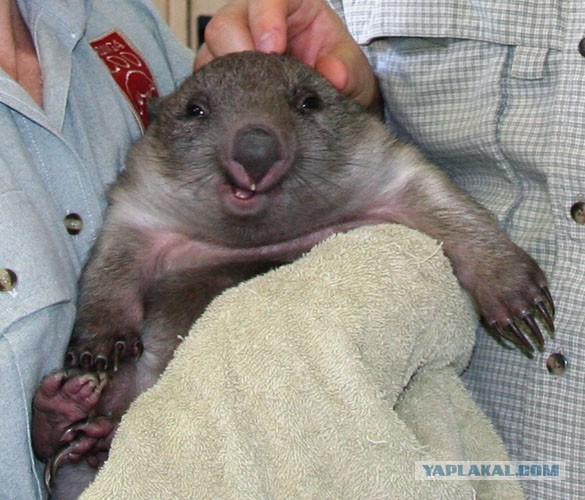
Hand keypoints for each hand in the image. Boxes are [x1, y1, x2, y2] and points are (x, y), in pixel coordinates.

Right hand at [195, 0, 380, 110]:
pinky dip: (221, 97)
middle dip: (239, 53)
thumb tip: (333, 75)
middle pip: (225, 24)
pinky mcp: (221, 75)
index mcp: (287, 3)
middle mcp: (251, 20)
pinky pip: (207, 81)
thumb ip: (346, 68)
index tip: (274, 48)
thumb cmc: (335, 69)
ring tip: (253, 103)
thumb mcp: (351, 67)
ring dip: (227, 80)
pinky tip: (241, 112)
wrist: (323, 96)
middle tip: (260, 83)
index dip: (265, 19)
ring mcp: (232, 47)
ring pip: (209, 54)